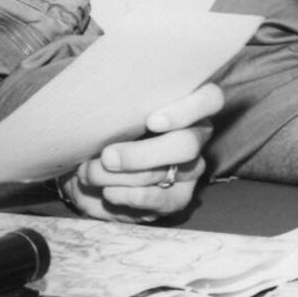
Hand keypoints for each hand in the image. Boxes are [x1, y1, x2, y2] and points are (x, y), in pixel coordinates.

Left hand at [62, 83, 222, 221]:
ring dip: (127, 176)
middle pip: (187, 144)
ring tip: (92, 174)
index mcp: (184, 103)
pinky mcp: (179, 197)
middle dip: (143, 154)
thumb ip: (116, 102)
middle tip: (107, 157)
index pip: (211, 99)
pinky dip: (132, 197)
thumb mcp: (106, 109)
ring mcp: (190, 168)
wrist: (86, 169)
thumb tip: (103, 96)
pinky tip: (109, 192)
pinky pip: (164, 200)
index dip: (188, 109)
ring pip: (172, 173)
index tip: (151, 122)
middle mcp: (195, 135)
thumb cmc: (100, 128)